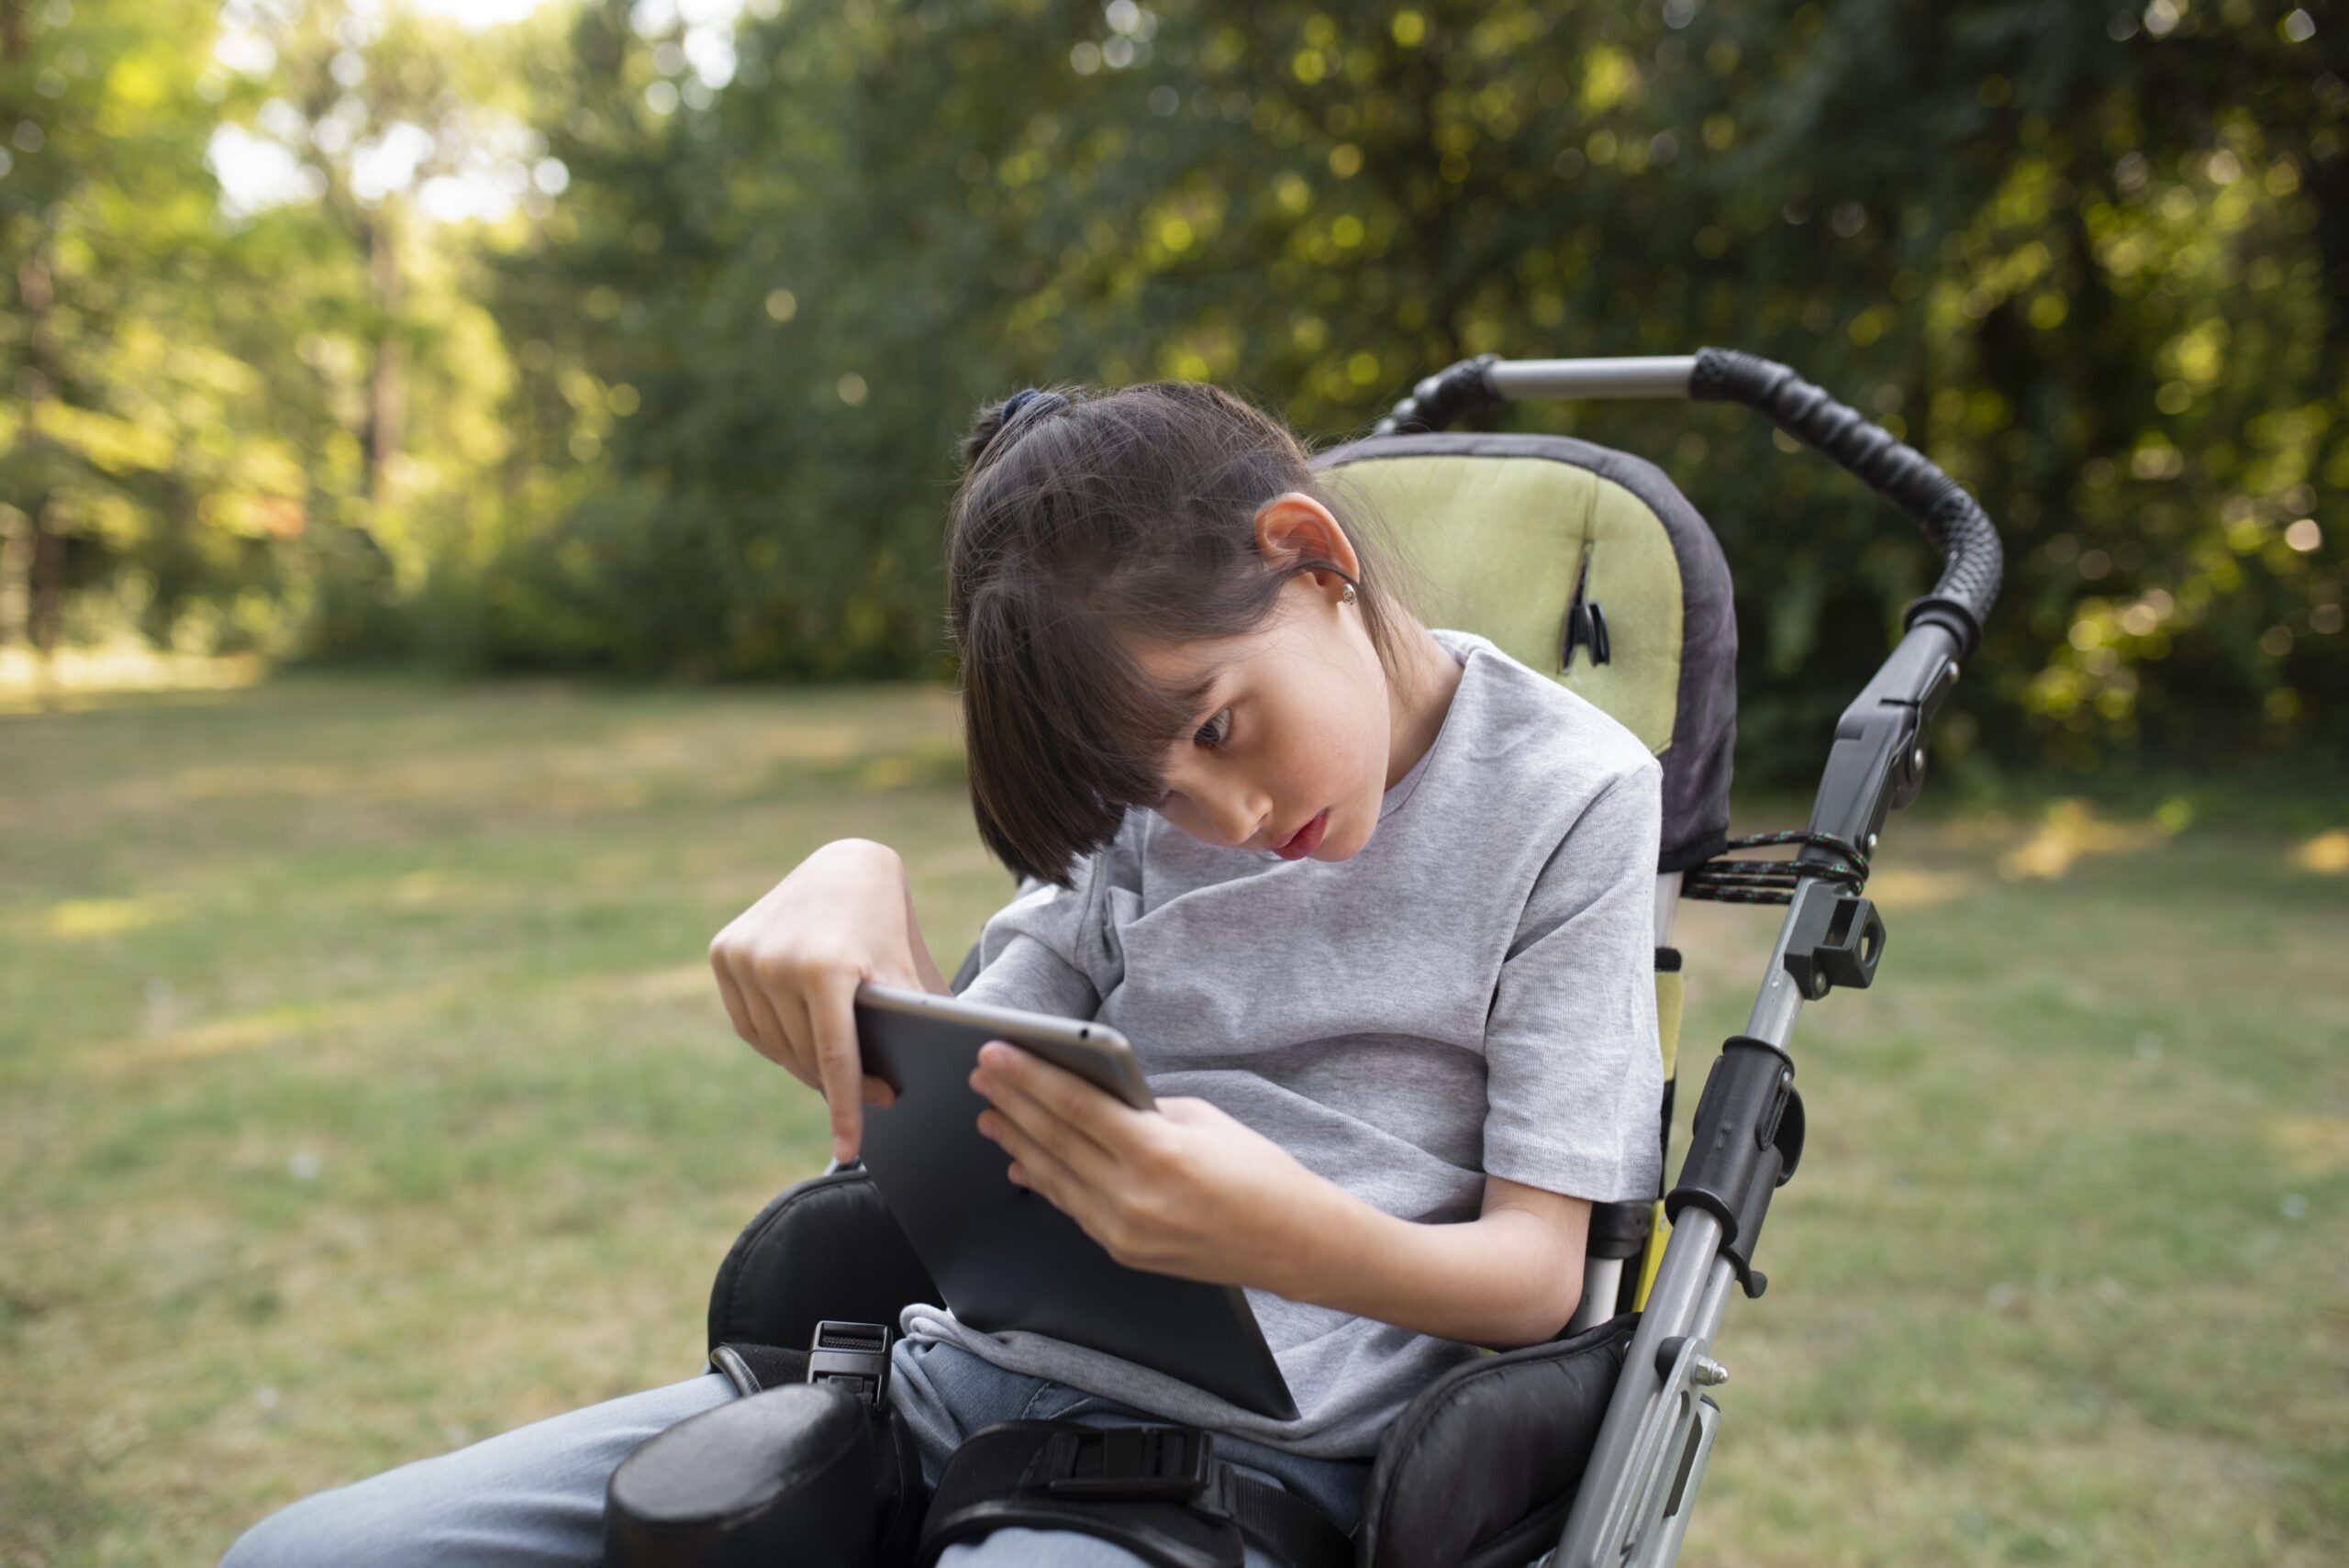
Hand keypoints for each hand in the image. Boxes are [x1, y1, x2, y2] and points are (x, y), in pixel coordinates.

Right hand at [709, 838, 946, 1162]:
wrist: (846, 865)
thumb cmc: (889, 925)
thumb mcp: (907, 972)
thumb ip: (913, 1025)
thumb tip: (928, 1084)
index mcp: (826, 966)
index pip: (834, 1057)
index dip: (844, 1107)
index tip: (849, 1149)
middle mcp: (777, 961)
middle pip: (805, 1055)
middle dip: (839, 1085)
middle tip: (873, 1099)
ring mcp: (744, 956)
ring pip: (774, 1045)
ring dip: (804, 1065)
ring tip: (840, 1070)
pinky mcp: (725, 951)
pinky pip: (749, 1024)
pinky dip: (776, 1041)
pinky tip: (802, 1043)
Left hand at [968, 1041, 1327, 1289]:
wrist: (1291, 1241)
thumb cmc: (1257, 1172)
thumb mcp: (1203, 1119)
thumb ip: (1142, 1110)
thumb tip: (1094, 1097)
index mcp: (1156, 1152)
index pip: (1075, 1106)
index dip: (1029, 1077)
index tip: (996, 1053)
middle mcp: (1132, 1196)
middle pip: (1054, 1140)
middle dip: (1012, 1102)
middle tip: (981, 1075)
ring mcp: (1124, 1230)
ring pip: (1053, 1178)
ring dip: (1016, 1142)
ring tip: (990, 1113)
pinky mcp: (1124, 1251)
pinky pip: (1072, 1207)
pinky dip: (1043, 1180)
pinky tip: (1021, 1160)